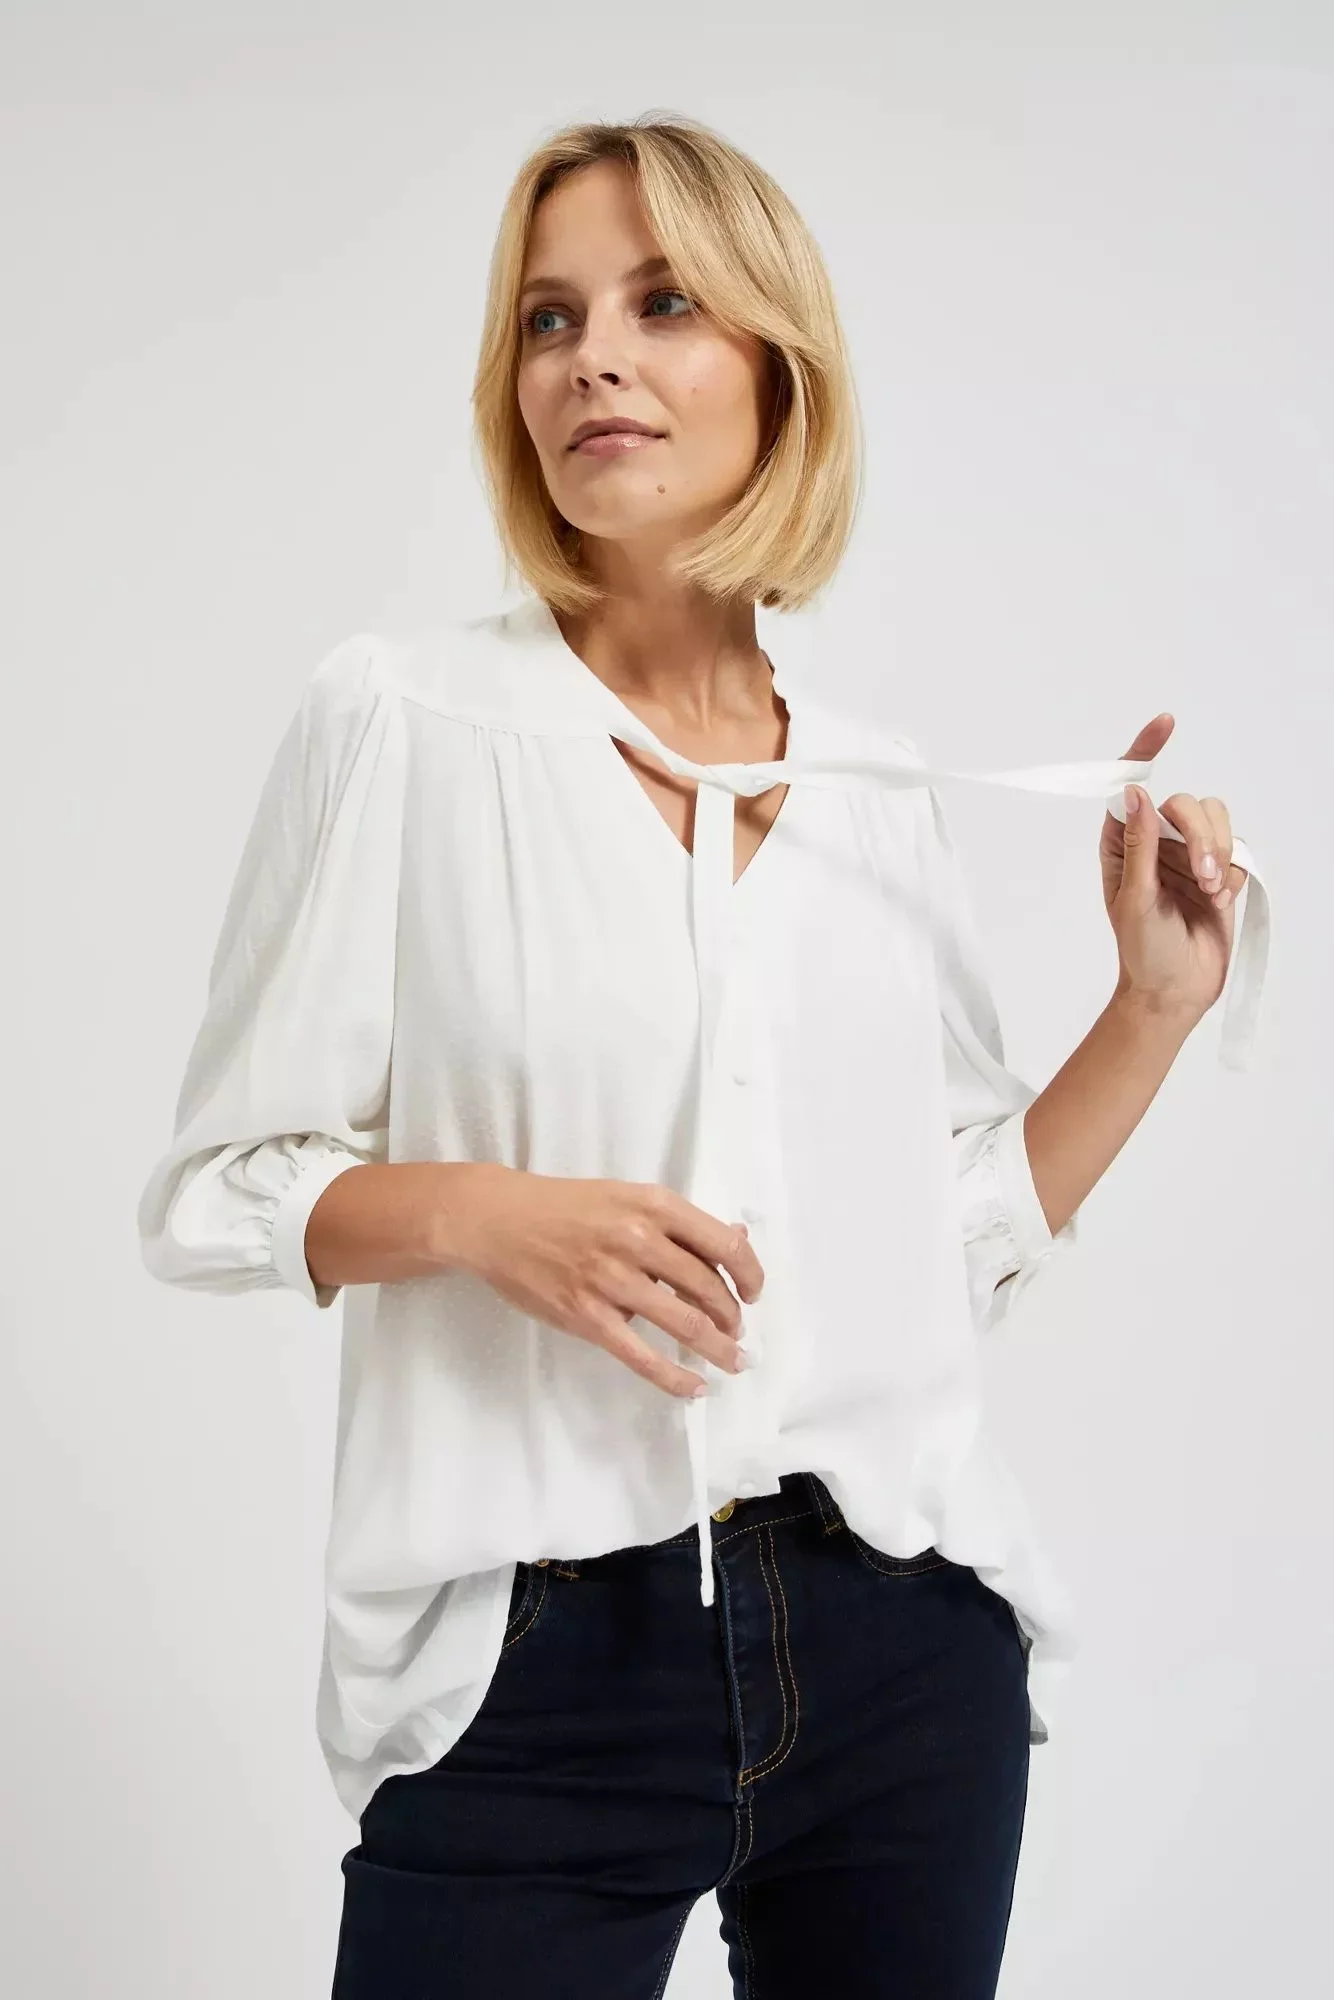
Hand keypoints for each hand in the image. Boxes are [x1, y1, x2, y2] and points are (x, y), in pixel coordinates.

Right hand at [449, 1166, 763, 1398]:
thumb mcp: (627, 1197)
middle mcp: (639, 1240)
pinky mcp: (588, 1316)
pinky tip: (694, 1388)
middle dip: (732, 1317)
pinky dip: (674, 1377)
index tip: (754, 1293)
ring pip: (685, 1323)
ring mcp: (613, 1281)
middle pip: (709, 1287)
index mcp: (653, 1205)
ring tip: (732, 1362)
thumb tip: (737, 1241)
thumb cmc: (565, 1207)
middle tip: (736, 1331)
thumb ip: (678, 1223)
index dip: (750, 1273)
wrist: (497, 1220)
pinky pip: (642, 1356)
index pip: (723, 1243)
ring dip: (718, 1348)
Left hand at [1098, 714, 1249, 1024]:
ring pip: (1215, 821)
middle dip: (1199, 836)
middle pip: (1185, 803)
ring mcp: (1187, 855)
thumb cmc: (1143, 950)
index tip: (1165, 724)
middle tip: (1201, 875)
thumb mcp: (1134, 898)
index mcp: (1122, 843)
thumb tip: (1136, 794)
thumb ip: (1138, 846)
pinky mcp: (1216, 871)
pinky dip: (1230, 874)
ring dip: (1218, 853)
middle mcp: (1154, 842)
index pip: (1130, 787)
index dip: (1144, 752)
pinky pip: (1235, 849)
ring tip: (1209, 892)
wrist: (1176, 988)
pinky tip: (1217, 900)